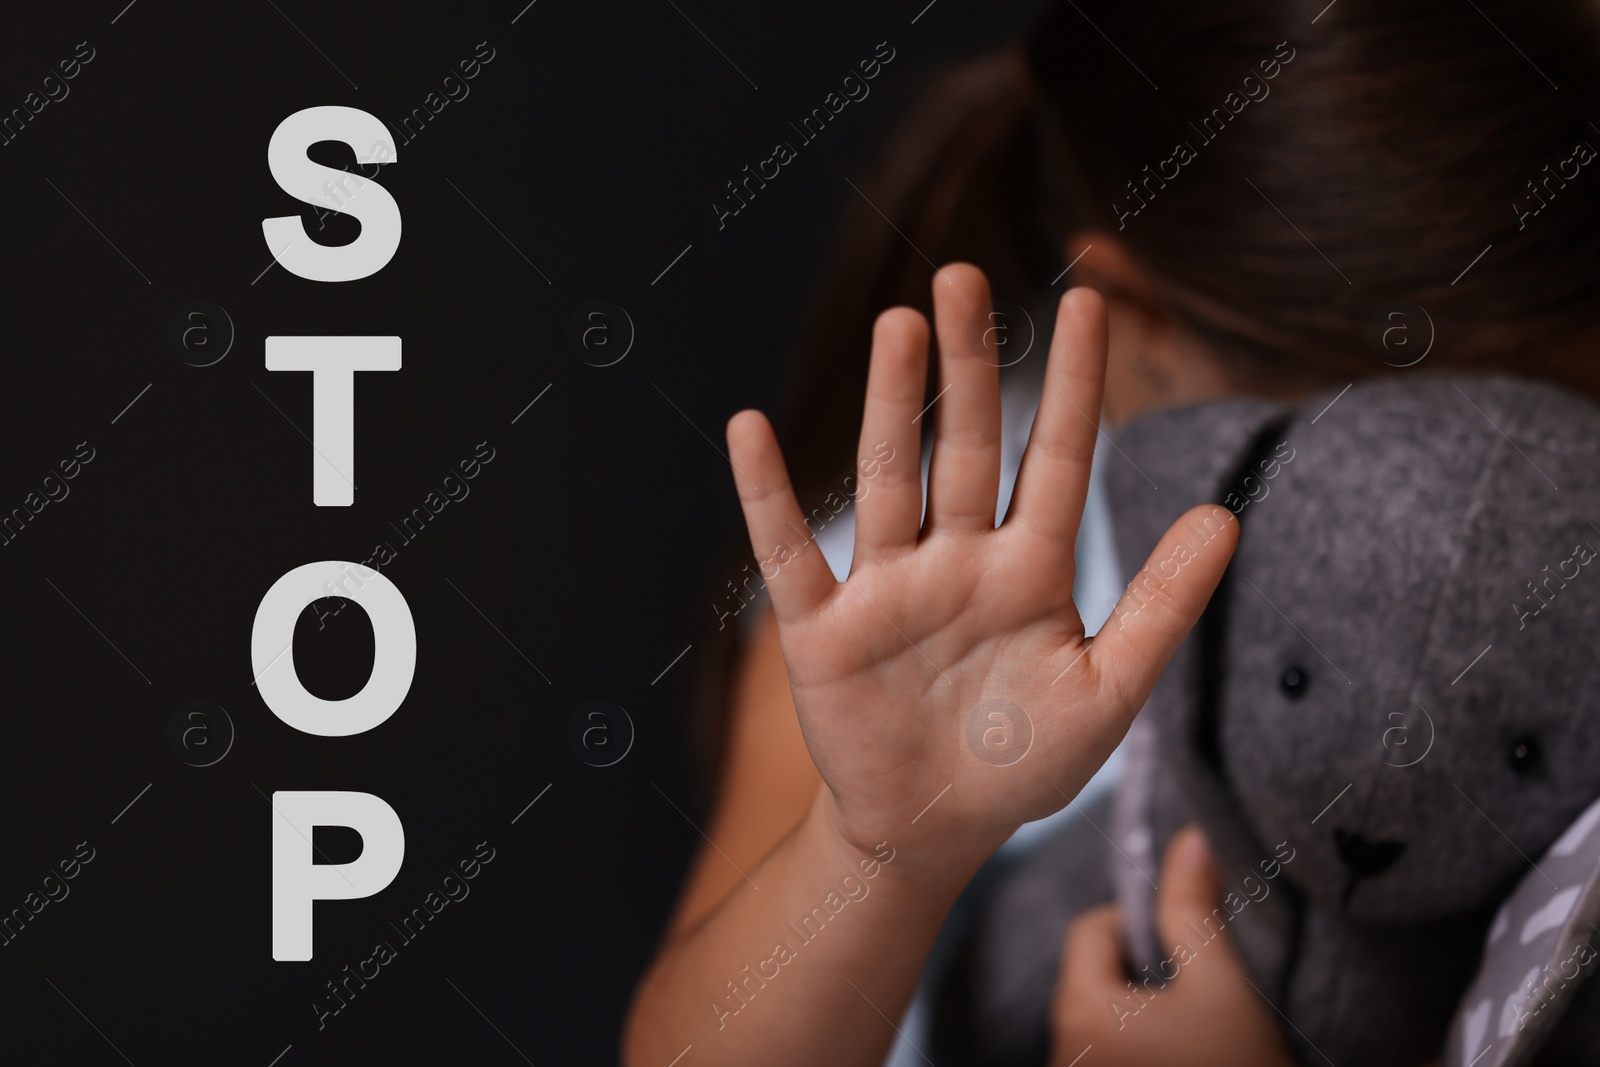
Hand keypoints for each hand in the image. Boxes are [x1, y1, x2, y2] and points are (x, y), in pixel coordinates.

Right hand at [724, 264, 1237, 873]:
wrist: (932, 830)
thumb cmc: (1023, 762)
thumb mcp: (1109, 693)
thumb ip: (1163, 607)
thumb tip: (1228, 515)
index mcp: (1030, 571)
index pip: (1056, 459)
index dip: (1074, 384)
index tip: (1088, 302)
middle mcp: (956, 561)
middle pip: (963, 447)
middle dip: (967, 365)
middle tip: (963, 277)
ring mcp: (886, 589)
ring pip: (888, 481)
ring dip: (888, 406)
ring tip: (896, 326)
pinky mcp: (821, 629)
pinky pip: (790, 554)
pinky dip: (767, 496)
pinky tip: (749, 429)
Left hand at [1050, 827, 1295, 1066]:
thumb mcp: (1224, 985)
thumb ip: (1195, 908)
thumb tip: (1190, 837)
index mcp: (1081, 1012)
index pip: (1090, 930)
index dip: (1139, 923)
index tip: (1189, 947)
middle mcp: (1062, 1053)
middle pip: (1091, 979)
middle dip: (1140, 972)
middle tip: (1198, 992)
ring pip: (1102, 1024)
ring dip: (1141, 1016)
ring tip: (1198, 1035)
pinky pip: (1107, 1057)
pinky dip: (1141, 1050)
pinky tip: (1192, 1058)